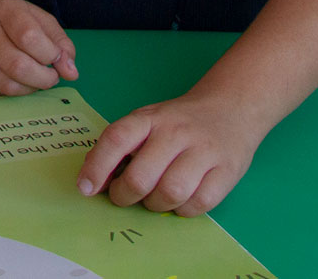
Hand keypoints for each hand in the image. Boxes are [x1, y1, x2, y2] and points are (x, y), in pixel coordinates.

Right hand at [0, 0, 77, 95]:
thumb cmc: (8, 14)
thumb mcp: (38, 17)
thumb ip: (60, 42)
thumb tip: (71, 73)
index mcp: (3, 8)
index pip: (29, 37)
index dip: (49, 54)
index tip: (56, 57)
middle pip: (18, 66)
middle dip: (44, 78)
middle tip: (52, 75)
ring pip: (6, 84)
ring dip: (31, 88)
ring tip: (37, 79)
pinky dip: (14, 91)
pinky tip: (20, 80)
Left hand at [76, 90, 267, 216]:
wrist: (231, 108)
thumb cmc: (179, 121)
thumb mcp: (147, 121)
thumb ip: (121, 144)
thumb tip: (91, 175)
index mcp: (150, 118)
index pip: (116, 139)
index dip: (97, 167)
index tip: (86, 188)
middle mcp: (176, 132)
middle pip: (141, 177)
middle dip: (125, 195)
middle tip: (124, 196)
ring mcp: (204, 151)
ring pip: (170, 194)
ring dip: (155, 205)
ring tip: (155, 198)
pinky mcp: (227, 171)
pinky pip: (199, 204)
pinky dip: (184, 210)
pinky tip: (181, 200)